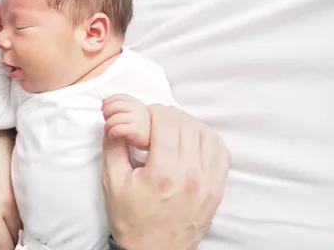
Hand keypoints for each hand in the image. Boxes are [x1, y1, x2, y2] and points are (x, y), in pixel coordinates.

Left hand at [102, 94, 150, 147]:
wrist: (151, 140)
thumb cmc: (138, 127)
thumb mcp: (131, 113)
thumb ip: (119, 106)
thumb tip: (104, 101)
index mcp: (137, 103)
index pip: (120, 97)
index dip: (109, 101)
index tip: (103, 108)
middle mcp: (138, 109)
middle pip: (115, 106)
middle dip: (107, 112)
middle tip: (105, 120)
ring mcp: (138, 119)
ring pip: (115, 118)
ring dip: (108, 125)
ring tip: (108, 130)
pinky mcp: (136, 130)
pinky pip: (118, 129)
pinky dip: (111, 132)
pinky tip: (112, 135)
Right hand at [102, 97, 230, 249]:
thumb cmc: (132, 220)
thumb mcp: (113, 182)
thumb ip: (114, 145)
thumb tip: (115, 118)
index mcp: (164, 173)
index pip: (167, 120)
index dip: (152, 111)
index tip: (142, 120)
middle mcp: (191, 175)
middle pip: (186, 122)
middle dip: (166, 116)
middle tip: (152, 125)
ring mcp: (209, 182)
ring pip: (206, 133)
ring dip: (187, 125)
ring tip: (170, 134)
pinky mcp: (218, 188)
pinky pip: (220, 151)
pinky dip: (206, 139)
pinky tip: (191, 143)